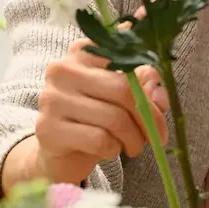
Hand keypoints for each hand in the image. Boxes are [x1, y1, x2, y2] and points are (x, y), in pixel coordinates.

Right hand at [13, 42, 167, 186]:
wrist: (59, 154)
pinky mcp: (49, 129)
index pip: (126, 58)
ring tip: (133, 146)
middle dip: (148, 118)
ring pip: (114, 118)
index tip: (160, 103)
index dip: (150, 82)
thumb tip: (158, 91)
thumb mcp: (122, 100)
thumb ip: (143, 89)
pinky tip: (109, 150)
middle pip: (123, 90)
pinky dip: (113, 150)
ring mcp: (53, 98)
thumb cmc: (95, 121)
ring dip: (134, 139)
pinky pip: (99, 140)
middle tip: (157, 136)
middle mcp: (63, 69)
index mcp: (82, 53)